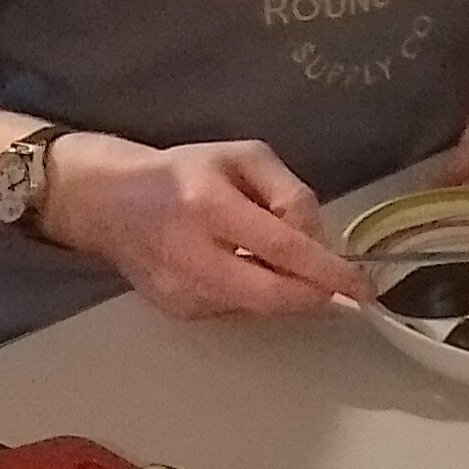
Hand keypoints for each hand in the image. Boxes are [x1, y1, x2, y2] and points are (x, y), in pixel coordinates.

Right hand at [42, 132, 367, 318]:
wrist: (105, 202)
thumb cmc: (182, 172)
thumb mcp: (242, 157)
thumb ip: (289, 193)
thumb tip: (319, 243)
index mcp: (210, 206)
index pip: (283, 250)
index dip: (328, 271)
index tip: (363, 285)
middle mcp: (193, 256)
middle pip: (272, 296)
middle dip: (313, 294)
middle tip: (335, 284)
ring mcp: (182, 291)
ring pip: (258, 306)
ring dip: (282, 290)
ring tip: (271, 258)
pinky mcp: (177, 311)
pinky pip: (235, 309)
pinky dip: (252, 292)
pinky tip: (236, 266)